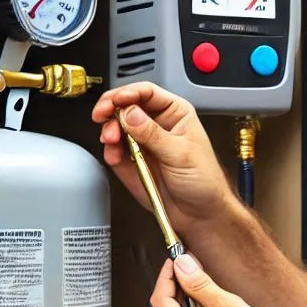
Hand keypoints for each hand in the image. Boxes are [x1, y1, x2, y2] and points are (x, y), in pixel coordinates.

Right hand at [93, 82, 233, 229]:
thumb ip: (152, 134)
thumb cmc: (204, 181)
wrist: (200, 214)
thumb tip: (130, 114)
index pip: (147, 92)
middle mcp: (156, 124)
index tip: (115, 101)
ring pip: (116, 126)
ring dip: (109, 131)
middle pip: (126, 105)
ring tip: (110, 140)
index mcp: (175, 113)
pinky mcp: (132, 160)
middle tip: (102, 116)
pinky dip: (110, 151)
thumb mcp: (180, 154)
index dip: (128, 93)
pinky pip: (114, 150)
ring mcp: (142, 142)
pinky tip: (115, 156)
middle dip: (111, 109)